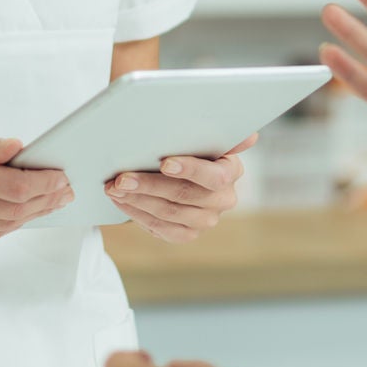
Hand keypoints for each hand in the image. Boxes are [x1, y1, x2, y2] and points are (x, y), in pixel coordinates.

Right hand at [0, 124, 71, 251]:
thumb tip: (21, 149)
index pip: (13, 185)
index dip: (44, 184)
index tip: (63, 178)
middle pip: (13, 210)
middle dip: (45, 201)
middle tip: (66, 193)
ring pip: (3, 226)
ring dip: (32, 215)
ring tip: (51, 202)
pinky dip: (9, 224)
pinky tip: (23, 213)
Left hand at [106, 135, 253, 242]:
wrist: (180, 167)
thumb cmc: (189, 145)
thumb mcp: (203, 135)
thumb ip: (221, 133)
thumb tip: (251, 137)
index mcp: (232, 171)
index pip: (214, 175)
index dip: (190, 170)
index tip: (165, 163)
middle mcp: (224, 199)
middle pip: (185, 195)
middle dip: (150, 185)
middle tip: (122, 177)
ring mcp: (207, 220)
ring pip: (169, 213)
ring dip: (138, 199)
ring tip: (114, 187)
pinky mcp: (188, 233)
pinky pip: (161, 229)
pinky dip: (137, 213)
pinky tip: (121, 200)